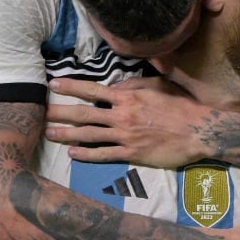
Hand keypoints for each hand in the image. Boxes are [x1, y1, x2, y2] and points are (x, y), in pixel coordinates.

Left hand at [45, 76, 211, 167]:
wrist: (198, 130)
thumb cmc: (181, 105)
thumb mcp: (158, 85)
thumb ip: (133, 85)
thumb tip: (114, 87)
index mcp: (127, 97)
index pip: (92, 90)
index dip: (71, 87)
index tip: (53, 85)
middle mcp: (122, 116)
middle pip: (84, 113)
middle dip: (60, 112)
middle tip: (41, 112)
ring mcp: (125, 136)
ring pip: (89, 134)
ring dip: (67, 134)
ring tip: (49, 134)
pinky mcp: (131, 153)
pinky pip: (104, 154)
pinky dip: (86, 154)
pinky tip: (73, 155)